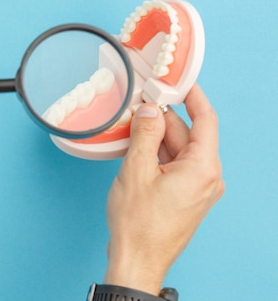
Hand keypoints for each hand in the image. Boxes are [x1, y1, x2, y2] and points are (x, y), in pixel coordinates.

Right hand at [103, 84, 224, 295]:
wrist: (137, 260)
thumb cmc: (138, 223)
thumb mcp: (136, 170)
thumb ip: (144, 134)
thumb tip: (149, 111)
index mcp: (202, 167)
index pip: (205, 119)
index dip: (192, 96)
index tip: (179, 81)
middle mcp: (206, 177)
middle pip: (188, 134)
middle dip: (163, 118)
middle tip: (140, 101)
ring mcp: (197, 189)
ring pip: (178, 150)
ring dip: (157, 136)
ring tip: (132, 124)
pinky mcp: (185, 197)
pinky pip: (174, 165)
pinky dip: (157, 153)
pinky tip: (137, 147)